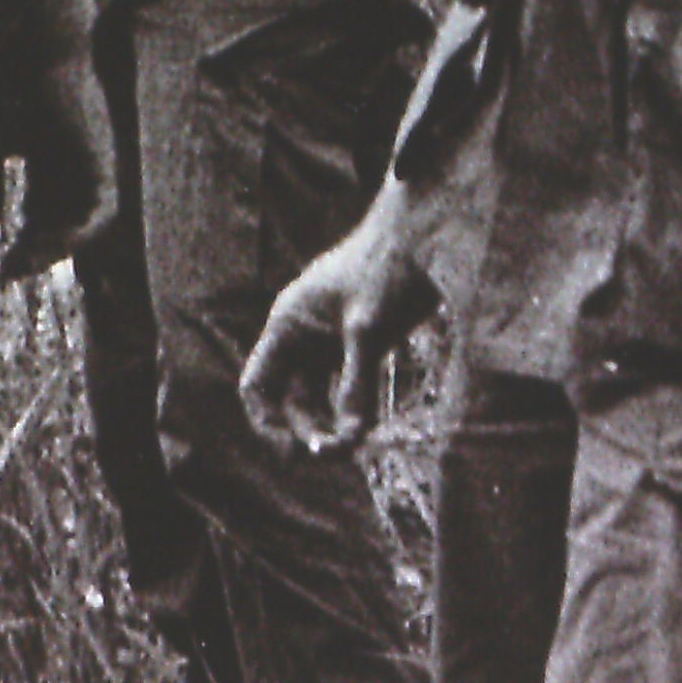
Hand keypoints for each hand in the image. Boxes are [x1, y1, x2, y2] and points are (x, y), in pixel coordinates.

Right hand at [0, 47, 116, 279]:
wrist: (30, 33)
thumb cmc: (3, 70)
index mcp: (49, 145)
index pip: (45, 208)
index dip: (26, 240)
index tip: (0, 267)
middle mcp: (76, 154)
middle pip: (65, 219)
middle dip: (38, 251)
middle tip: (8, 273)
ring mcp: (92, 154)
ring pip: (88, 219)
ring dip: (58, 248)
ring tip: (24, 263)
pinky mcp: (102, 153)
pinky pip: (102, 209)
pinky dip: (77, 233)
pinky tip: (47, 245)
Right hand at [240, 187, 435, 454]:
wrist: (425, 230)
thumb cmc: (389, 267)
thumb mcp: (369, 328)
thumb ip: (358, 383)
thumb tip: (351, 437)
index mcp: (288, 323)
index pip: (257, 386)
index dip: (267, 423)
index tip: (294, 450)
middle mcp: (302, 333)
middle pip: (289, 399)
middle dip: (308, 428)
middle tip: (336, 452)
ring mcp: (329, 338)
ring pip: (318, 396)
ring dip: (331, 423)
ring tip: (353, 445)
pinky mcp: (357, 341)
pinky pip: (344, 386)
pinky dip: (352, 408)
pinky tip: (367, 426)